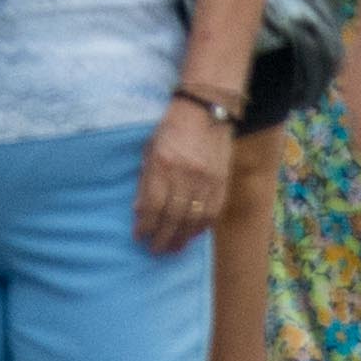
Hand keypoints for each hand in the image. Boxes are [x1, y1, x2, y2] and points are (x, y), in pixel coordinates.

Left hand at [132, 100, 232, 250]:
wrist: (206, 110)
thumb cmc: (172, 128)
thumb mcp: (150, 149)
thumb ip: (145, 180)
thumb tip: (139, 210)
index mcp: (163, 164)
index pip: (153, 205)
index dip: (145, 225)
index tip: (139, 236)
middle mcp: (185, 175)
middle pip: (173, 217)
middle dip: (162, 238)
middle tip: (155, 250)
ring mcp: (206, 180)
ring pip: (193, 219)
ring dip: (182, 238)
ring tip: (173, 249)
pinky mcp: (221, 182)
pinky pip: (212, 212)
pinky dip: (201, 227)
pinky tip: (192, 235)